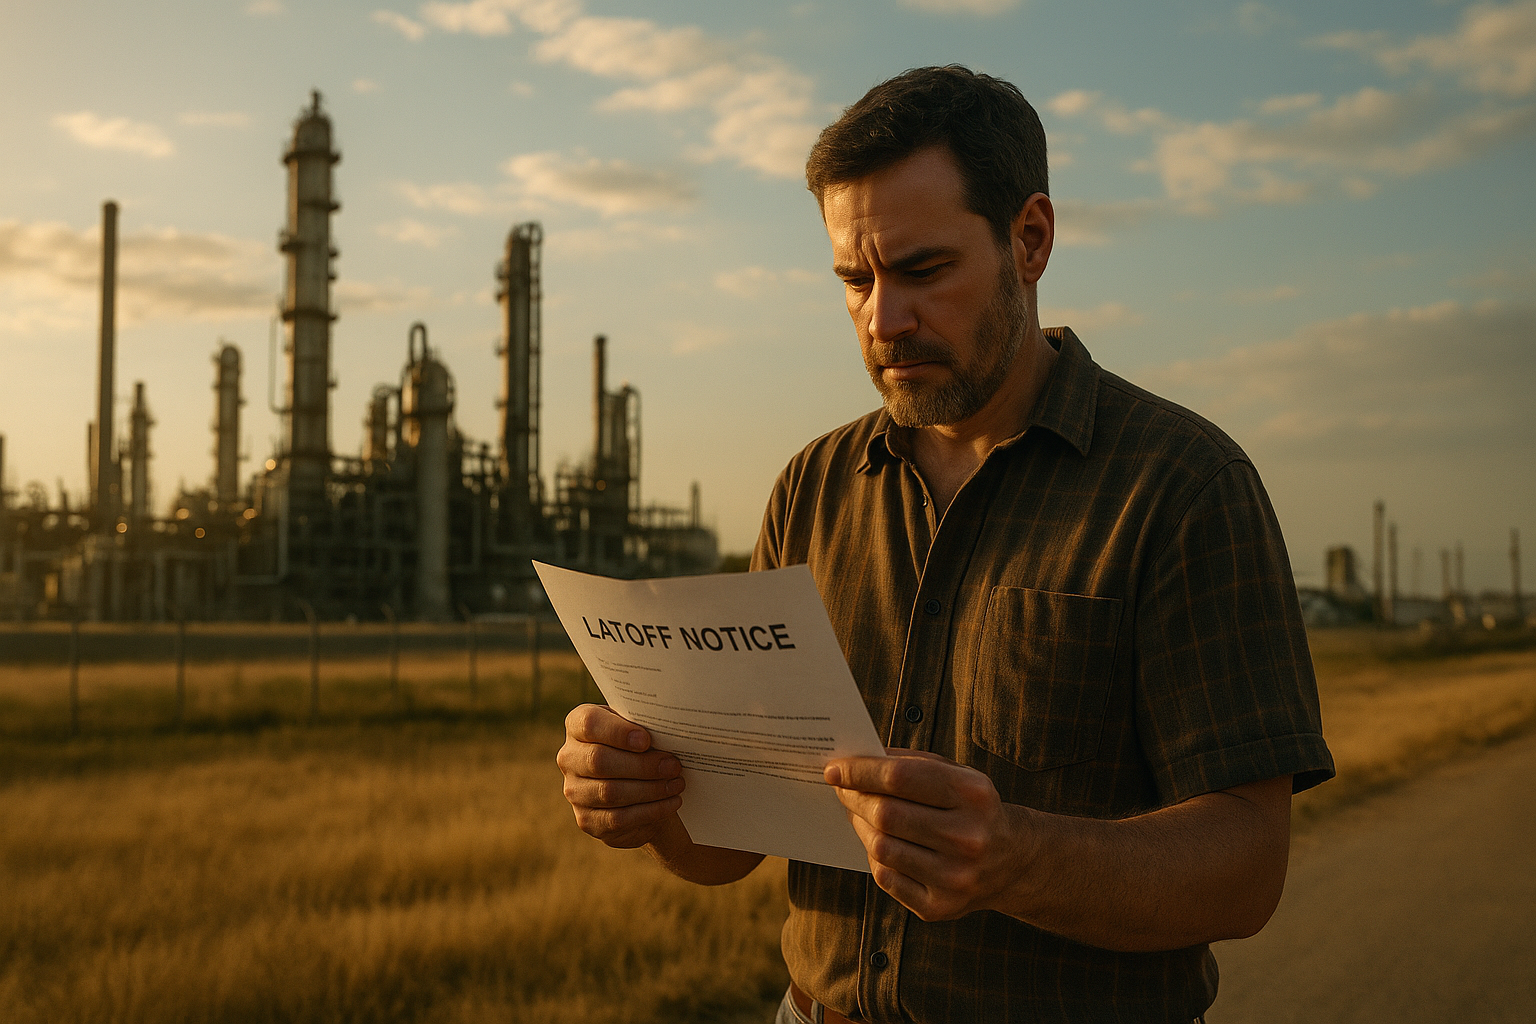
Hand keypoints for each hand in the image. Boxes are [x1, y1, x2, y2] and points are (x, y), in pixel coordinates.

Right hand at [557, 703, 685, 849]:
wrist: (638, 785)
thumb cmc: (640, 747)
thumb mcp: (640, 729)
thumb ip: (645, 726)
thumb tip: (670, 732)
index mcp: (578, 725)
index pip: (589, 724)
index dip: (617, 732)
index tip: (646, 740)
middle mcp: (569, 757)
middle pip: (599, 760)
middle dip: (642, 765)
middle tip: (673, 766)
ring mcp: (574, 791)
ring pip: (609, 792)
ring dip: (650, 789)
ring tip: (677, 783)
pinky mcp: (587, 819)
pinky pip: (618, 818)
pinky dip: (650, 810)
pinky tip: (672, 802)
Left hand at [826, 748, 1026, 921]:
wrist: (1011, 861)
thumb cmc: (971, 808)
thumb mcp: (955, 773)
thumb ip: (909, 762)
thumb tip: (854, 762)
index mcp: (973, 795)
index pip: (900, 777)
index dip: (860, 771)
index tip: (834, 768)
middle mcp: (968, 838)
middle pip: (886, 814)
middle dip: (854, 797)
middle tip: (842, 789)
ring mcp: (955, 877)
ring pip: (881, 847)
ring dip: (860, 826)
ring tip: (860, 813)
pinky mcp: (940, 906)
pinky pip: (885, 877)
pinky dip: (875, 856)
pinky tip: (880, 842)